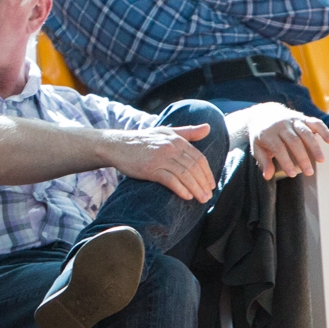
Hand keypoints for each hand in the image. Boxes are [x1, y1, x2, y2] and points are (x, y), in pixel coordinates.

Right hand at [100, 124, 216, 201]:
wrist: (117, 145)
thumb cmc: (143, 140)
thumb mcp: (166, 132)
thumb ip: (188, 132)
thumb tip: (208, 128)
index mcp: (177, 139)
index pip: (199, 158)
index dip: (207, 173)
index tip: (212, 185)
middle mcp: (170, 147)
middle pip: (194, 168)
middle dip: (203, 184)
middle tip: (208, 197)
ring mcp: (160, 158)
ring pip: (184, 175)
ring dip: (195, 189)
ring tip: (201, 199)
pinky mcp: (150, 168)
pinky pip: (170, 180)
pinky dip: (180, 189)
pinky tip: (187, 197)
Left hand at [243, 104, 328, 179]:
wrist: (263, 114)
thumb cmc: (262, 136)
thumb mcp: (257, 148)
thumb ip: (263, 162)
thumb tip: (267, 176)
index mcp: (268, 133)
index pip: (278, 148)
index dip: (286, 161)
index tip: (292, 174)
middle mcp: (281, 125)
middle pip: (294, 141)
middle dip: (302, 157)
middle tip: (309, 172)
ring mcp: (293, 120)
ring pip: (306, 132)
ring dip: (315, 146)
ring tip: (321, 160)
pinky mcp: (302, 117)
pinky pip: (314, 122)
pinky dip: (324, 130)